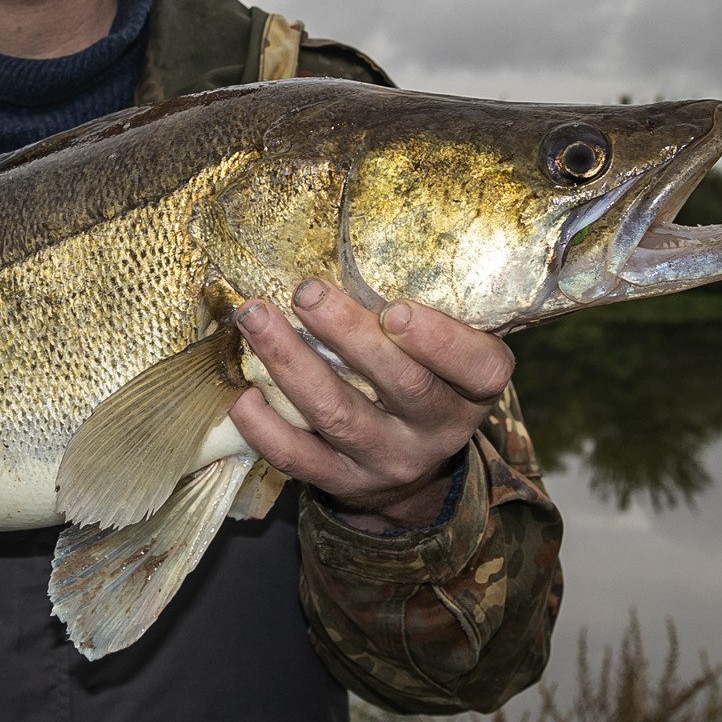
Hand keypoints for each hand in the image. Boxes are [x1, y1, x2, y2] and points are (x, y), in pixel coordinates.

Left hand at [228, 281, 513, 532]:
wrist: (410, 470)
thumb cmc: (422, 379)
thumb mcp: (444, 353)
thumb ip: (419, 311)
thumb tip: (353, 239)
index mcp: (473, 389)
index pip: (478, 367)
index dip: (440, 340)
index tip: (396, 308)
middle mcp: (437, 430)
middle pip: (401, 384)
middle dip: (348, 334)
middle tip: (305, 292)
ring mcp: (387, 460)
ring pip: (338, 414)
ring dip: (291, 363)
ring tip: (255, 318)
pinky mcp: (342, 482)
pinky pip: (298, 457)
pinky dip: (265, 426)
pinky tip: (243, 392)